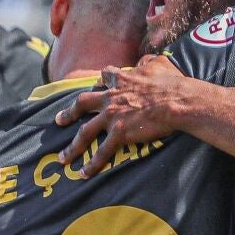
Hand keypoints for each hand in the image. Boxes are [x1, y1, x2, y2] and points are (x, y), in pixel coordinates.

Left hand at [53, 56, 188, 176]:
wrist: (176, 101)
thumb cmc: (171, 83)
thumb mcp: (158, 64)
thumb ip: (148, 61)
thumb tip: (146, 60)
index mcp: (121, 79)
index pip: (105, 76)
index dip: (100, 82)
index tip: (97, 86)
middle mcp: (111, 97)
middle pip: (82, 103)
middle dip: (69, 113)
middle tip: (59, 120)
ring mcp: (112, 115)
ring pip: (84, 132)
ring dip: (73, 147)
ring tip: (63, 157)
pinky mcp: (119, 133)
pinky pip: (102, 151)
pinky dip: (92, 164)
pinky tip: (84, 174)